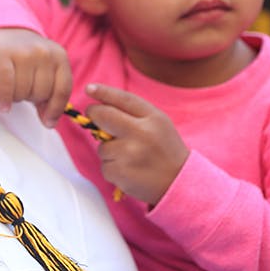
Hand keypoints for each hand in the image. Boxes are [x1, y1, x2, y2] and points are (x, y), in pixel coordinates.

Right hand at [0, 28, 72, 125]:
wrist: (2, 32)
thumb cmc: (25, 58)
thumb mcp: (43, 71)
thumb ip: (48, 97)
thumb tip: (49, 123)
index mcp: (59, 56)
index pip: (63, 89)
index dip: (56, 109)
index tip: (48, 122)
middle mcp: (44, 52)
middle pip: (42, 93)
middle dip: (32, 99)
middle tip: (23, 91)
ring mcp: (23, 52)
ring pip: (23, 91)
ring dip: (17, 98)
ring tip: (13, 88)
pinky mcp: (2, 55)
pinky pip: (6, 85)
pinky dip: (5, 99)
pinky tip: (4, 107)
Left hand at [83, 84, 189, 205]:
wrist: (180, 182)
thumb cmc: (164, 148)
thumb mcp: (158, 122)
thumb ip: (131, 110)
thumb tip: (98, 102)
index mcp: (152, 118)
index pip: (122, 99)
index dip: (103, 92)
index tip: (89, 88)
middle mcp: (141, 134)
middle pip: (102, 116)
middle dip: (94, 115)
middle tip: (96, 119)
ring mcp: (129, 154)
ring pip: (101, 146)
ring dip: (109, 150)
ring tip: (130, 156)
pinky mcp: (121, 173)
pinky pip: (104, 166)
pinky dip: (112, 168)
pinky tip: (129, 170)